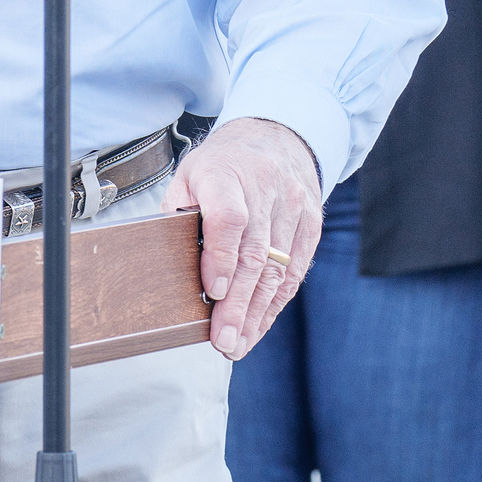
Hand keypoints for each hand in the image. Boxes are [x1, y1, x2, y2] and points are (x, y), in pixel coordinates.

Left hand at [166, 117, 320, 359]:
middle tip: (222, 340)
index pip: (229, 219)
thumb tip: (170, 264)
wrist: (276, 138)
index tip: (214, 293)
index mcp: (227, 174)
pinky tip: (258, 326)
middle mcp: (265, 190)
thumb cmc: (223, 164)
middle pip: (255, 254)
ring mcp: (294, 208)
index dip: (222, 258)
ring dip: (257, 313)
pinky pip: (295, 271)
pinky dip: (275, 304)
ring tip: (237, 344)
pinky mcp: (311, 225)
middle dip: (238, 304)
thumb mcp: (189, 175)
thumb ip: (179, 214)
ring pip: (278, 269)